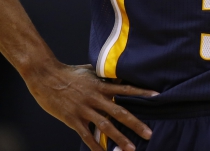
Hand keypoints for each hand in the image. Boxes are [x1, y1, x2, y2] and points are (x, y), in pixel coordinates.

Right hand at [25, 62, 156, 150]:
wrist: (46, 76)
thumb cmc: (69, 72)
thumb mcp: (91, 70)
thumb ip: (105, 75)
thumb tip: (119, 74)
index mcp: (102, 85)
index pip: (126, 89)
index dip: (142, 93)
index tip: (157, 96)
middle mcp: (95, 98)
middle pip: (120, 113)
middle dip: (135, 124)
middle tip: (149, 134)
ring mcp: (84, 110)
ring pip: (105, 127)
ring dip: (119, 138)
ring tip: (131, 148)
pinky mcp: (72, 119)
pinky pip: (86, 135)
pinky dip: (95, 146)